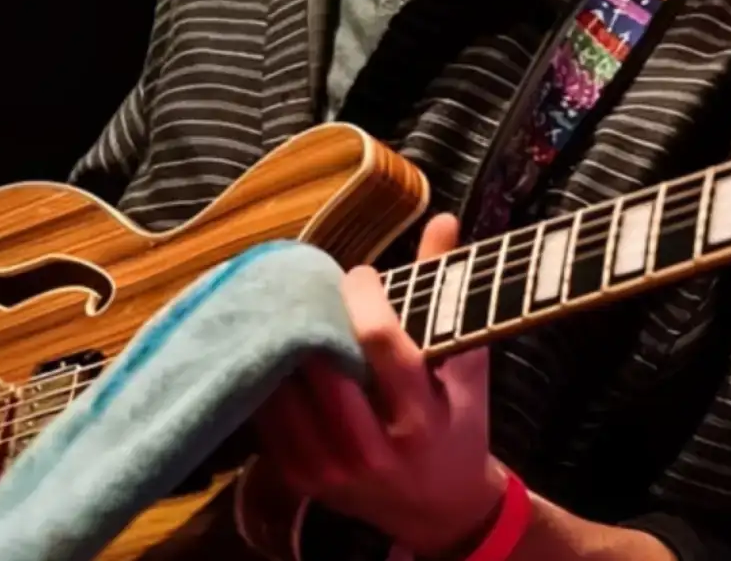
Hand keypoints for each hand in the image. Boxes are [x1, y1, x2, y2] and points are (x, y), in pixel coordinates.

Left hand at [252, 214, 506, 557]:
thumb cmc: (458, 426)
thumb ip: (449, 293)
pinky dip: (265, 380)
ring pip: (285, 392)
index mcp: (421, 416)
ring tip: (284, 310)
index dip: (363, 295)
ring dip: (281, 345)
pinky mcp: (300, 478)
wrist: (440, 510)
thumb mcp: (465, 365)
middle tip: (310, 288)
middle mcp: (375, 448)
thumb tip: (443, 220)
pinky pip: (266, 419)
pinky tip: (271, 351)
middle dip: (314, 317)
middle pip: (323, 366)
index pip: (379, 341)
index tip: (361, 276)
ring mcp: (331, 468)